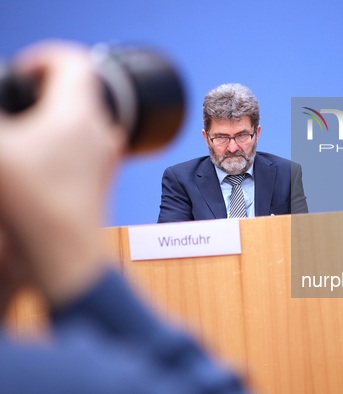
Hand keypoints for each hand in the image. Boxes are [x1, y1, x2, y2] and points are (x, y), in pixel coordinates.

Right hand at [0, 41, 124, 307]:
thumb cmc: (33, 203)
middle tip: (23, 99)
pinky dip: (66, 140)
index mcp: (79, 113)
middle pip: (81, 88)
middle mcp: (102, 130)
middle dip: (48, 88)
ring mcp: (107, 154)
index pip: (73, 61)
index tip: (24, 72)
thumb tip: (7, 117)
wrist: (67, 252)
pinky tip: (43, 159)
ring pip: (85, 118)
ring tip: (29, 132)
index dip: (44, 58)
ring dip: (57, 115)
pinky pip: (87, 144)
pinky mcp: (105, 175)